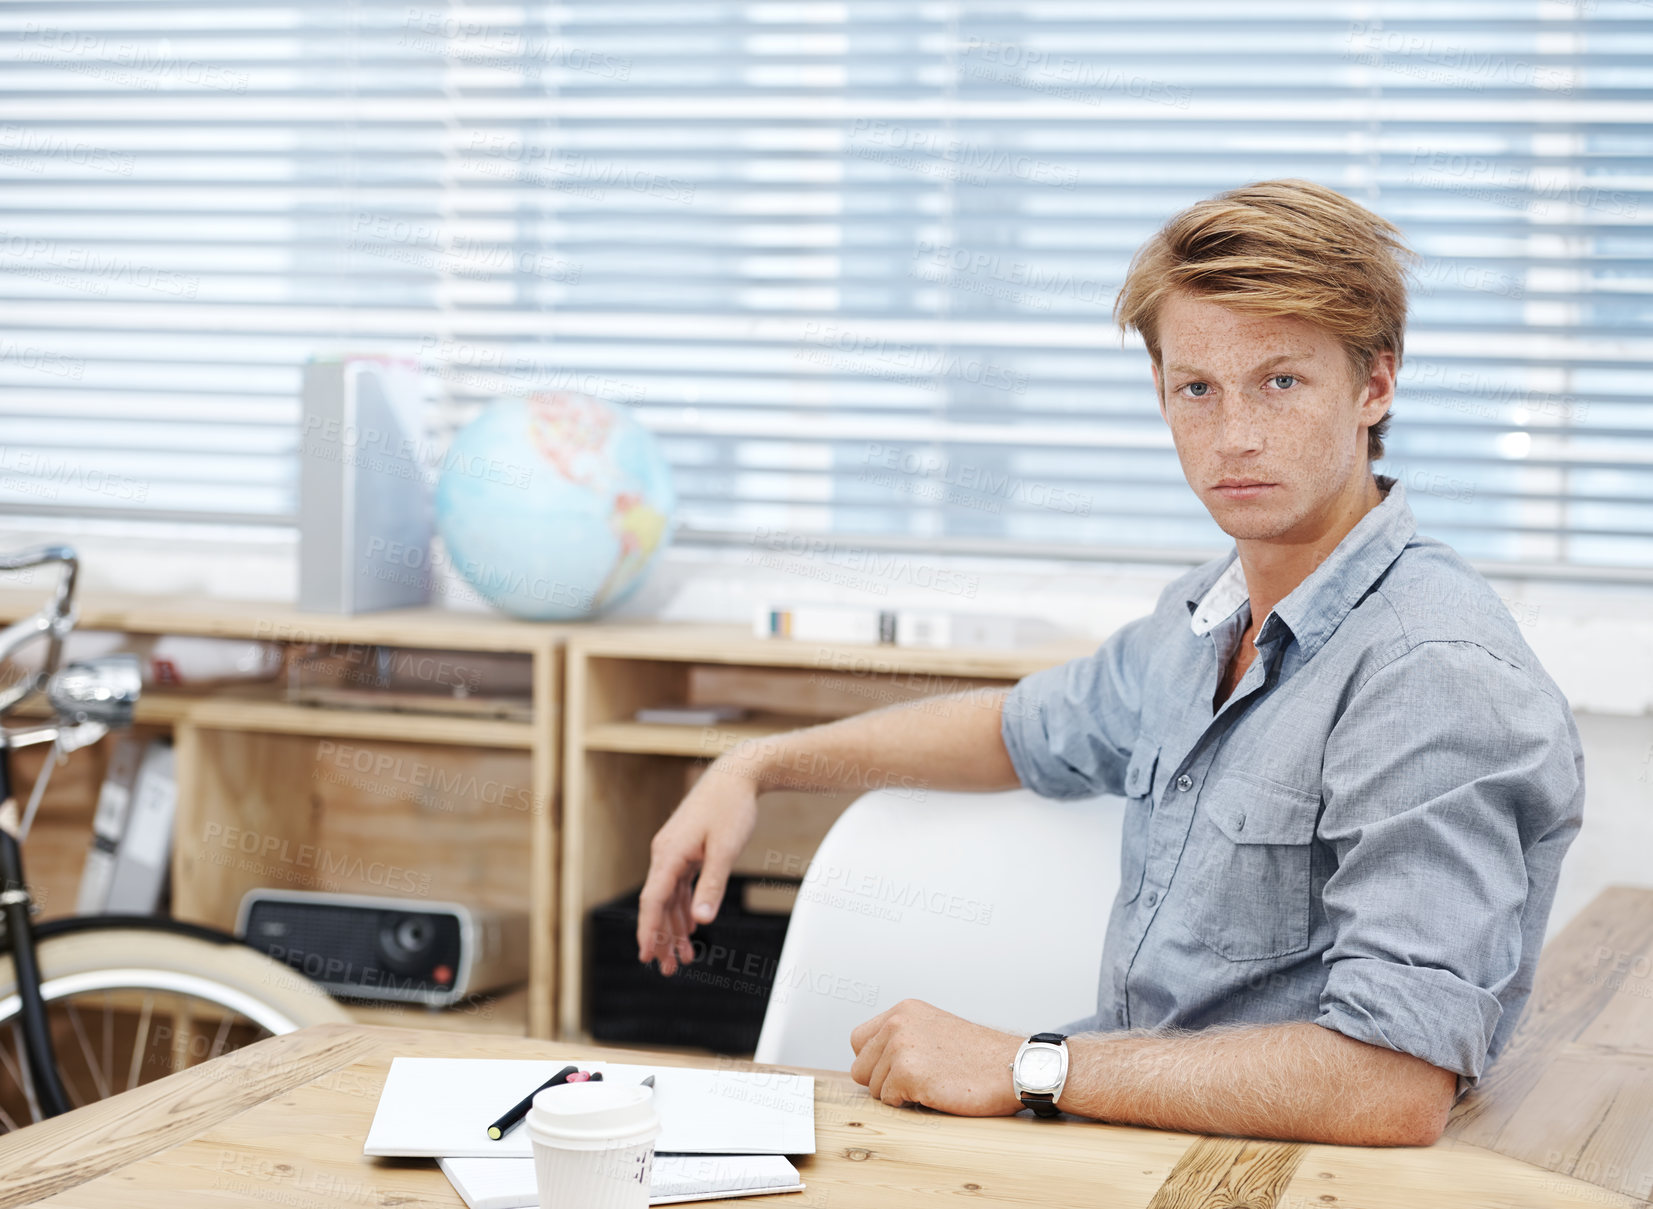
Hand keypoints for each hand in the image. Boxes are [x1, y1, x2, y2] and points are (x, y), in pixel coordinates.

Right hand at [636, 759, 759, 974]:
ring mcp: (673, 852)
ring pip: (668, 898)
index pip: (652, 900)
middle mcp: (664, 854)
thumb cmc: (731, 809)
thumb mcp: (726, 849)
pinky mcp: (684, 851)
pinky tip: (689, 928)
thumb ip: (713, 885)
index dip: (648, 931)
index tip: (646, 956)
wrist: (736, 775)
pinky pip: (678, 887)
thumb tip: (701, 921)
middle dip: (661, 938)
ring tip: (682, 959)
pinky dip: (683, 908)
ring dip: (674, 928)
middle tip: (667, 970)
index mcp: (669, 854)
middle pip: (657, 904)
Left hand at [849, 999, 1023, 1116]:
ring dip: (900, 1095)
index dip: (876, 1062)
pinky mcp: (907, 1073)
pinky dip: (910, 1105)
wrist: (1014, 1066)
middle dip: (884, 1082)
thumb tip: (874, 1064)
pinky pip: (889, 1101)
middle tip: (919, 1083)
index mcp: (904, 1010)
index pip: (859, 1040)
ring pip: (874, 1088)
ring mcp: (900, 1046)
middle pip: (861, 1067)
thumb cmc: (981, 1057)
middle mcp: (897, 1023)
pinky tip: (935, 1094)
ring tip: (933, 1085)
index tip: (898, 1071)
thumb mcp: (936, 1030)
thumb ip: (905, 1037)